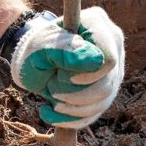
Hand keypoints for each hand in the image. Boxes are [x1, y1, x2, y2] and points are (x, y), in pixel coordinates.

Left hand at [10, 7, 124, 128]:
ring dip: (71, 109)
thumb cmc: (36, 48)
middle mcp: (113, 46)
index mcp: (98, 25)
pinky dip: (71, 119)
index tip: (61, 78)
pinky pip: (95, 114)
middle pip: (107, 84)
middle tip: (50, 88)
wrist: (33, 60)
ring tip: (50, 97)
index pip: (108, 60)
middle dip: (75, 95)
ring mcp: (113, 70)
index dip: (88, 76)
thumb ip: (65, 50)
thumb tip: (96, 61)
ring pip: (103, 102)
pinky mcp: (106, 91)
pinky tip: (51, 111)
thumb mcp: (42, 46)